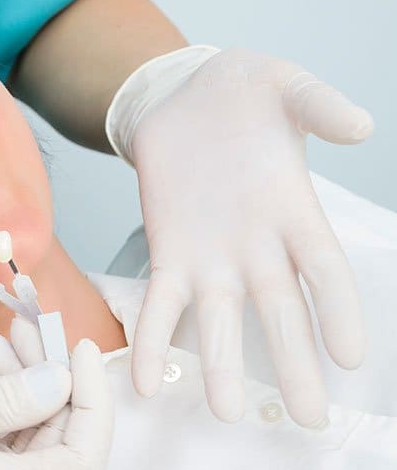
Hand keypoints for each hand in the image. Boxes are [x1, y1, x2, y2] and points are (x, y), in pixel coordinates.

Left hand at [108, 46, 371, 426]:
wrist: (182, 95)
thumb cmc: (242, 92)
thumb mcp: (284, 85)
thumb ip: (319, 104)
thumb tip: (358, 124)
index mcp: (295, 211)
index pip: (324, 271)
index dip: (339, 311)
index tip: (351, 357)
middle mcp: (258, 246)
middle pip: (280, 314)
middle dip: (294, 364)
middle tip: (307, 417)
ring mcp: (212, 255)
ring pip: (220, 320)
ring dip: (220, 365)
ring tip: (224, 411)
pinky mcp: (168, 252)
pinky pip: (160, 303)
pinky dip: (153, 339)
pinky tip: (143, 380)